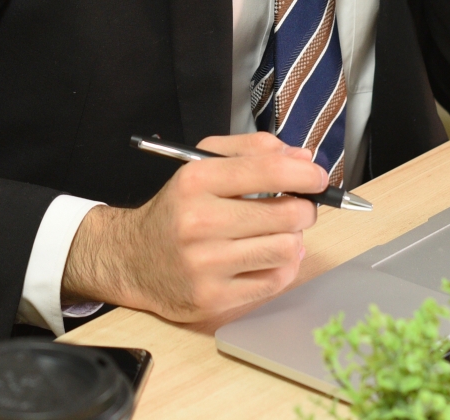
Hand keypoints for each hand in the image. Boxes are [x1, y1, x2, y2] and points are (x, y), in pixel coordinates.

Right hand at [59, 132, 324, 322]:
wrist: (132, 259)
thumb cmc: (177, 209)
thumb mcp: (202, 165)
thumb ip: (251, 152)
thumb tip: (303, 160)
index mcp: (196, 180)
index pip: (269, 171)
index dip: (305, 174)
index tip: (317, 178)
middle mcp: (199, 222)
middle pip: (287, 213)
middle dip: (304, 209)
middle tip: (298, 208)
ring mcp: (206, 264)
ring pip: (287, 249)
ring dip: (292, 240)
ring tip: (276, 235)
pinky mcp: (213, 298)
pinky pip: (274, 281)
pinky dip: (280, 268)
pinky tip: (265, 258)